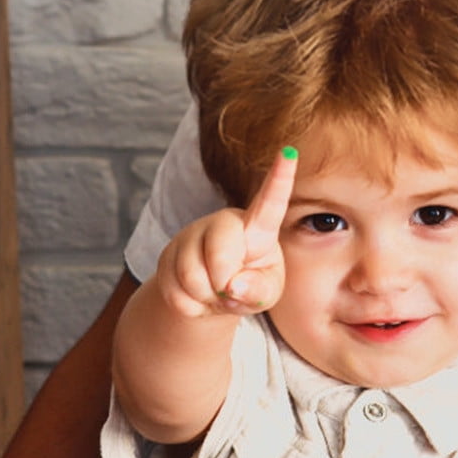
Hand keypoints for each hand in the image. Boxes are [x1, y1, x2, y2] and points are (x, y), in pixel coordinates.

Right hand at [154, 148, 297, 319]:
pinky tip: (197, 296)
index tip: (290, 151)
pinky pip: (175, 292)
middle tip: (229, 290)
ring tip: (214, 291)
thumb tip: (233, 285)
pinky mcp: (167, 255)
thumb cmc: (250, 286)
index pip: (270, 203)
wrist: (210, 297)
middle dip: (224, 281)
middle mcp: (222, 224)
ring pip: (193, 276)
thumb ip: (260, 290)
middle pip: (221, 251)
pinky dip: (189, 306)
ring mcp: (191, 237)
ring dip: (205, 297)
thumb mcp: (267, 292)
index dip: (279, 178)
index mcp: (257, 228)